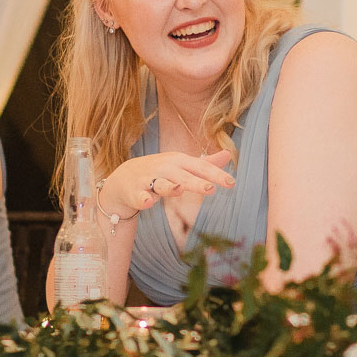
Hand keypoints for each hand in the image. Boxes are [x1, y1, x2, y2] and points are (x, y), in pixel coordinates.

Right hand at [100, 149, 235, 221]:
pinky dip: (143, 199)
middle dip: (196, 182)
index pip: (200, 168)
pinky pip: (140, 197)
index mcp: (180, 162)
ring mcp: (150, 180)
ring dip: (170, 187)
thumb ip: (206, 162)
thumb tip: (229, 154)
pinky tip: (147, 202)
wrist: (125, 177)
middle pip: (183, 176)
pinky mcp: (135, 192)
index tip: (231, 183)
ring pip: (161, 184)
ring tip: (179, 189)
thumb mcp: (183, 165)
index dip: (216, 175)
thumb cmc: (161, 171)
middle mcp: (166, 169)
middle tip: (211, 188)